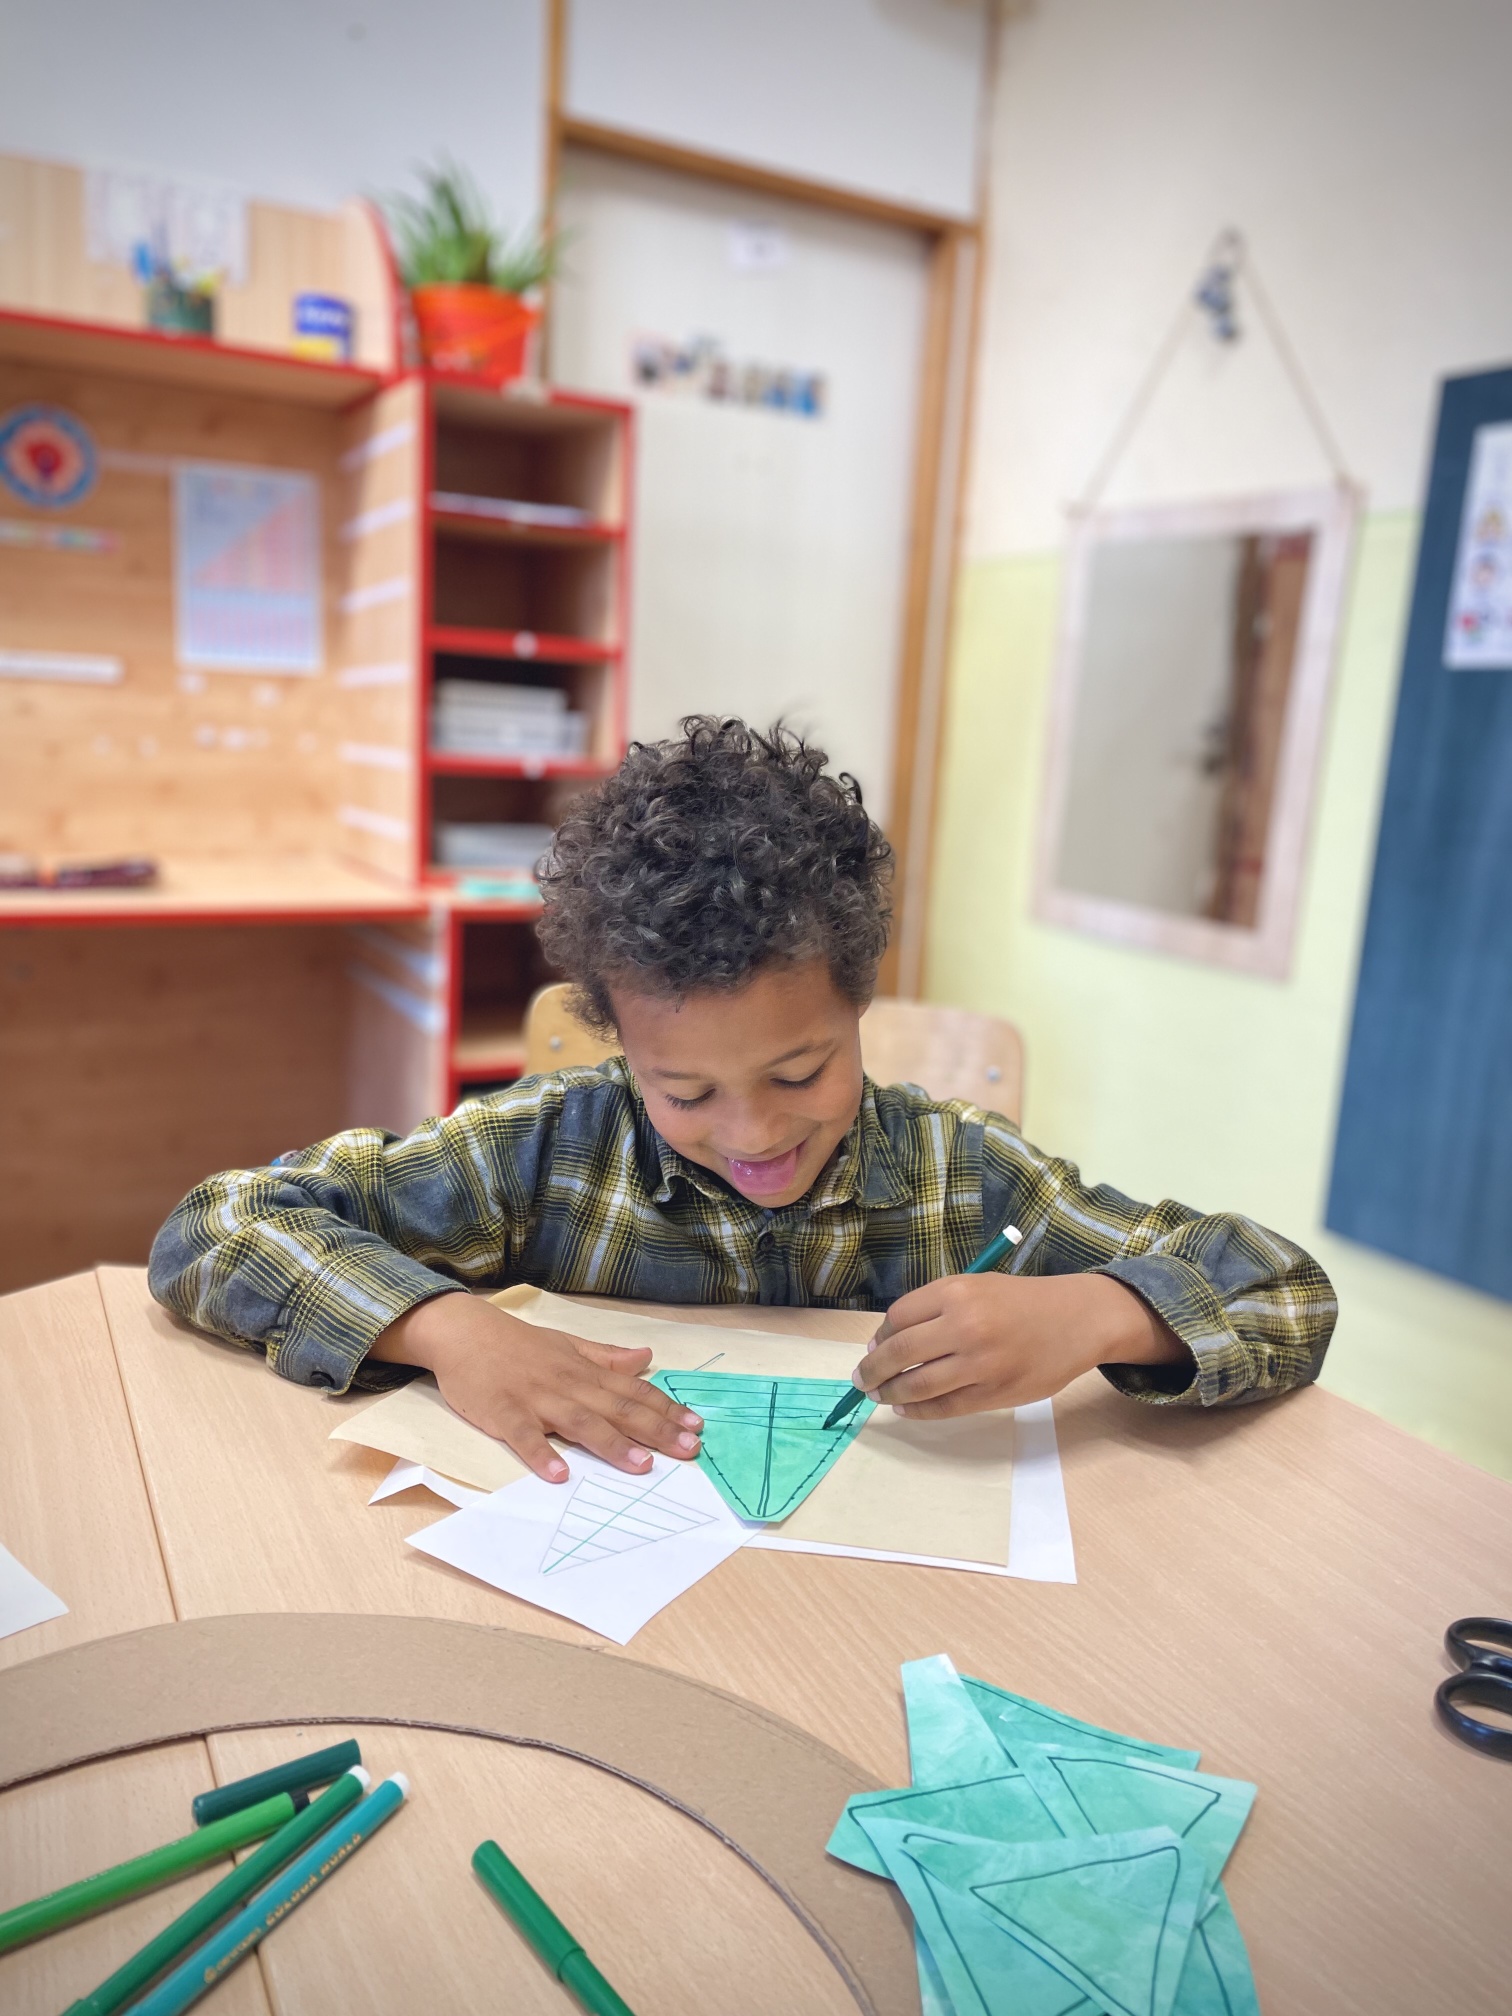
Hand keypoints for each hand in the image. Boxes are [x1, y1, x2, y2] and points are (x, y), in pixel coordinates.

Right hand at [369, 1293, 702, 1482]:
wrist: (463, 1331)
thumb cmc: (518, 1344)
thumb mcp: (568, 1345)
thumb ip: (607, 1357)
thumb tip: (647, 1356)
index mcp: (584, 1370)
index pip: (634, 1391)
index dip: (666, 1409)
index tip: (696, 1427)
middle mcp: (568, 1384)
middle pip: (617, 1409)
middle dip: (655, 1431)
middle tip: (688, 1451)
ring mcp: (536, 1398)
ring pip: (579, 1423)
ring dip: (611, 1445)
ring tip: (641, 1466)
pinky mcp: (503, 1413)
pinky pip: (524, 1437)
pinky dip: (540, 1455)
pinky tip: (558, 1475)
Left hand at [853, 1273, 1190, 1417]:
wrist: (1076, 1320)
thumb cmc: (1021, 1301)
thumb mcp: (977, 1287)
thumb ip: (936, 1308)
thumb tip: (888, 1341)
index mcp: (957, 1292)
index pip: (898, 1318)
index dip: (878, 1337)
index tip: (872, 1348)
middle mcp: (964, 1326)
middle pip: (900, 1352)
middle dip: (872, 1370)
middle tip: (860, 1380)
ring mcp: (980, 1363)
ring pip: (917, 1384)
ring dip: (890, 1393)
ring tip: (879, 1396)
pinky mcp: (994, 1393)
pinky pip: (944, 1407)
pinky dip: (918, 1410)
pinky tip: (907, 1408)